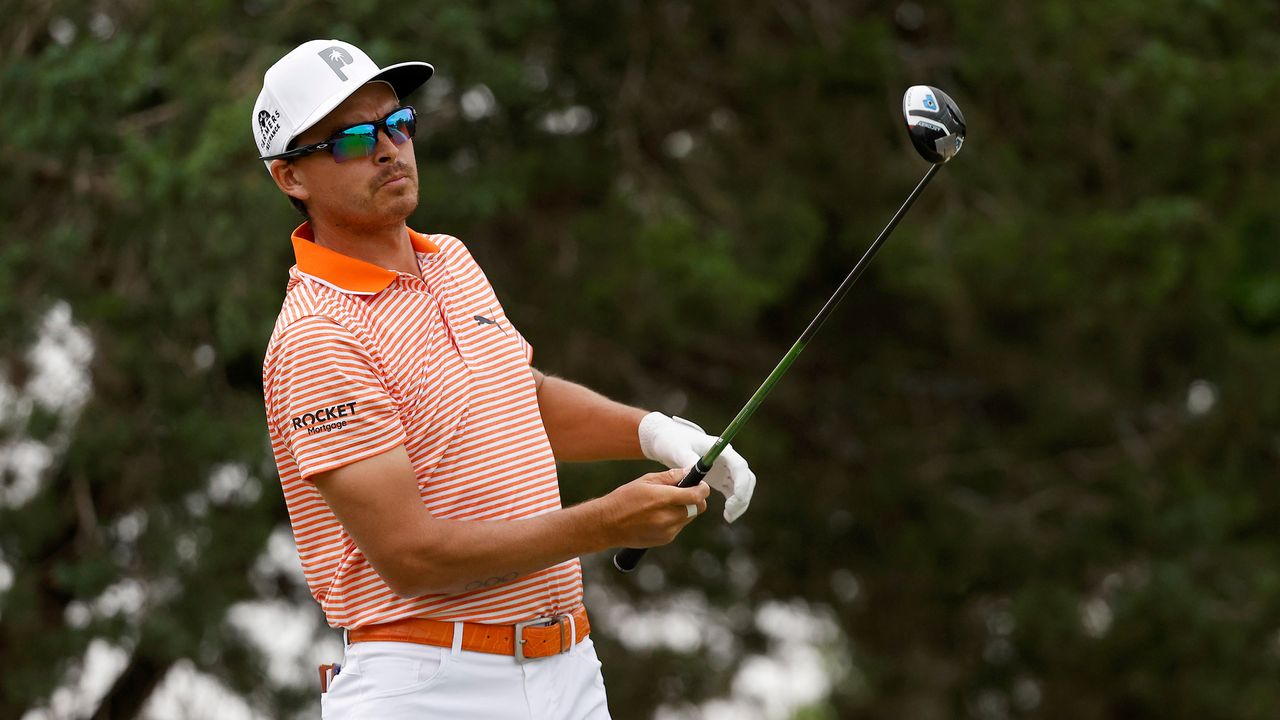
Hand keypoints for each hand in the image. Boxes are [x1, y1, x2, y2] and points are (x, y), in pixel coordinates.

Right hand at [602, 468, 709, 547]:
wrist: (608, 524)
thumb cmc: (624, 499)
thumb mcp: (646, 481)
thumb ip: (671, 476)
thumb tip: (689, 471)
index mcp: (664, 499)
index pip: (697, 495)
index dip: (702, 488)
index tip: (700, 485)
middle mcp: (669, 517)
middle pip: (698, 508)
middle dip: (695, 499)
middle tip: (684, 492)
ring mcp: (668, 531)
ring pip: (689, 518)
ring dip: (684, 509)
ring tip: (665, 504)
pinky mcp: (665, 540)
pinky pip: (678, 527)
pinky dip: (675, 519)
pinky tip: (658, 515)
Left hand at [638, 412, 755, 521]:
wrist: (670, 441)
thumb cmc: (674, 442)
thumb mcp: (678, 449)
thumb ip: (687, 459)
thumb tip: (695, 471)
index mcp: (721, 450)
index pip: (739, 466)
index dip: (741, 484)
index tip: (734, 501)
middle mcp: (727, 458)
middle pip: (746, 478)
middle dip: (742, 497)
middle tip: (730, 514)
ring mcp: (726, 469)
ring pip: (743, 486)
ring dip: (740, 503)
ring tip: (729, 517)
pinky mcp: (721, 478)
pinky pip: (734, 492)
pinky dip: (734, 503)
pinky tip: (728, 515)